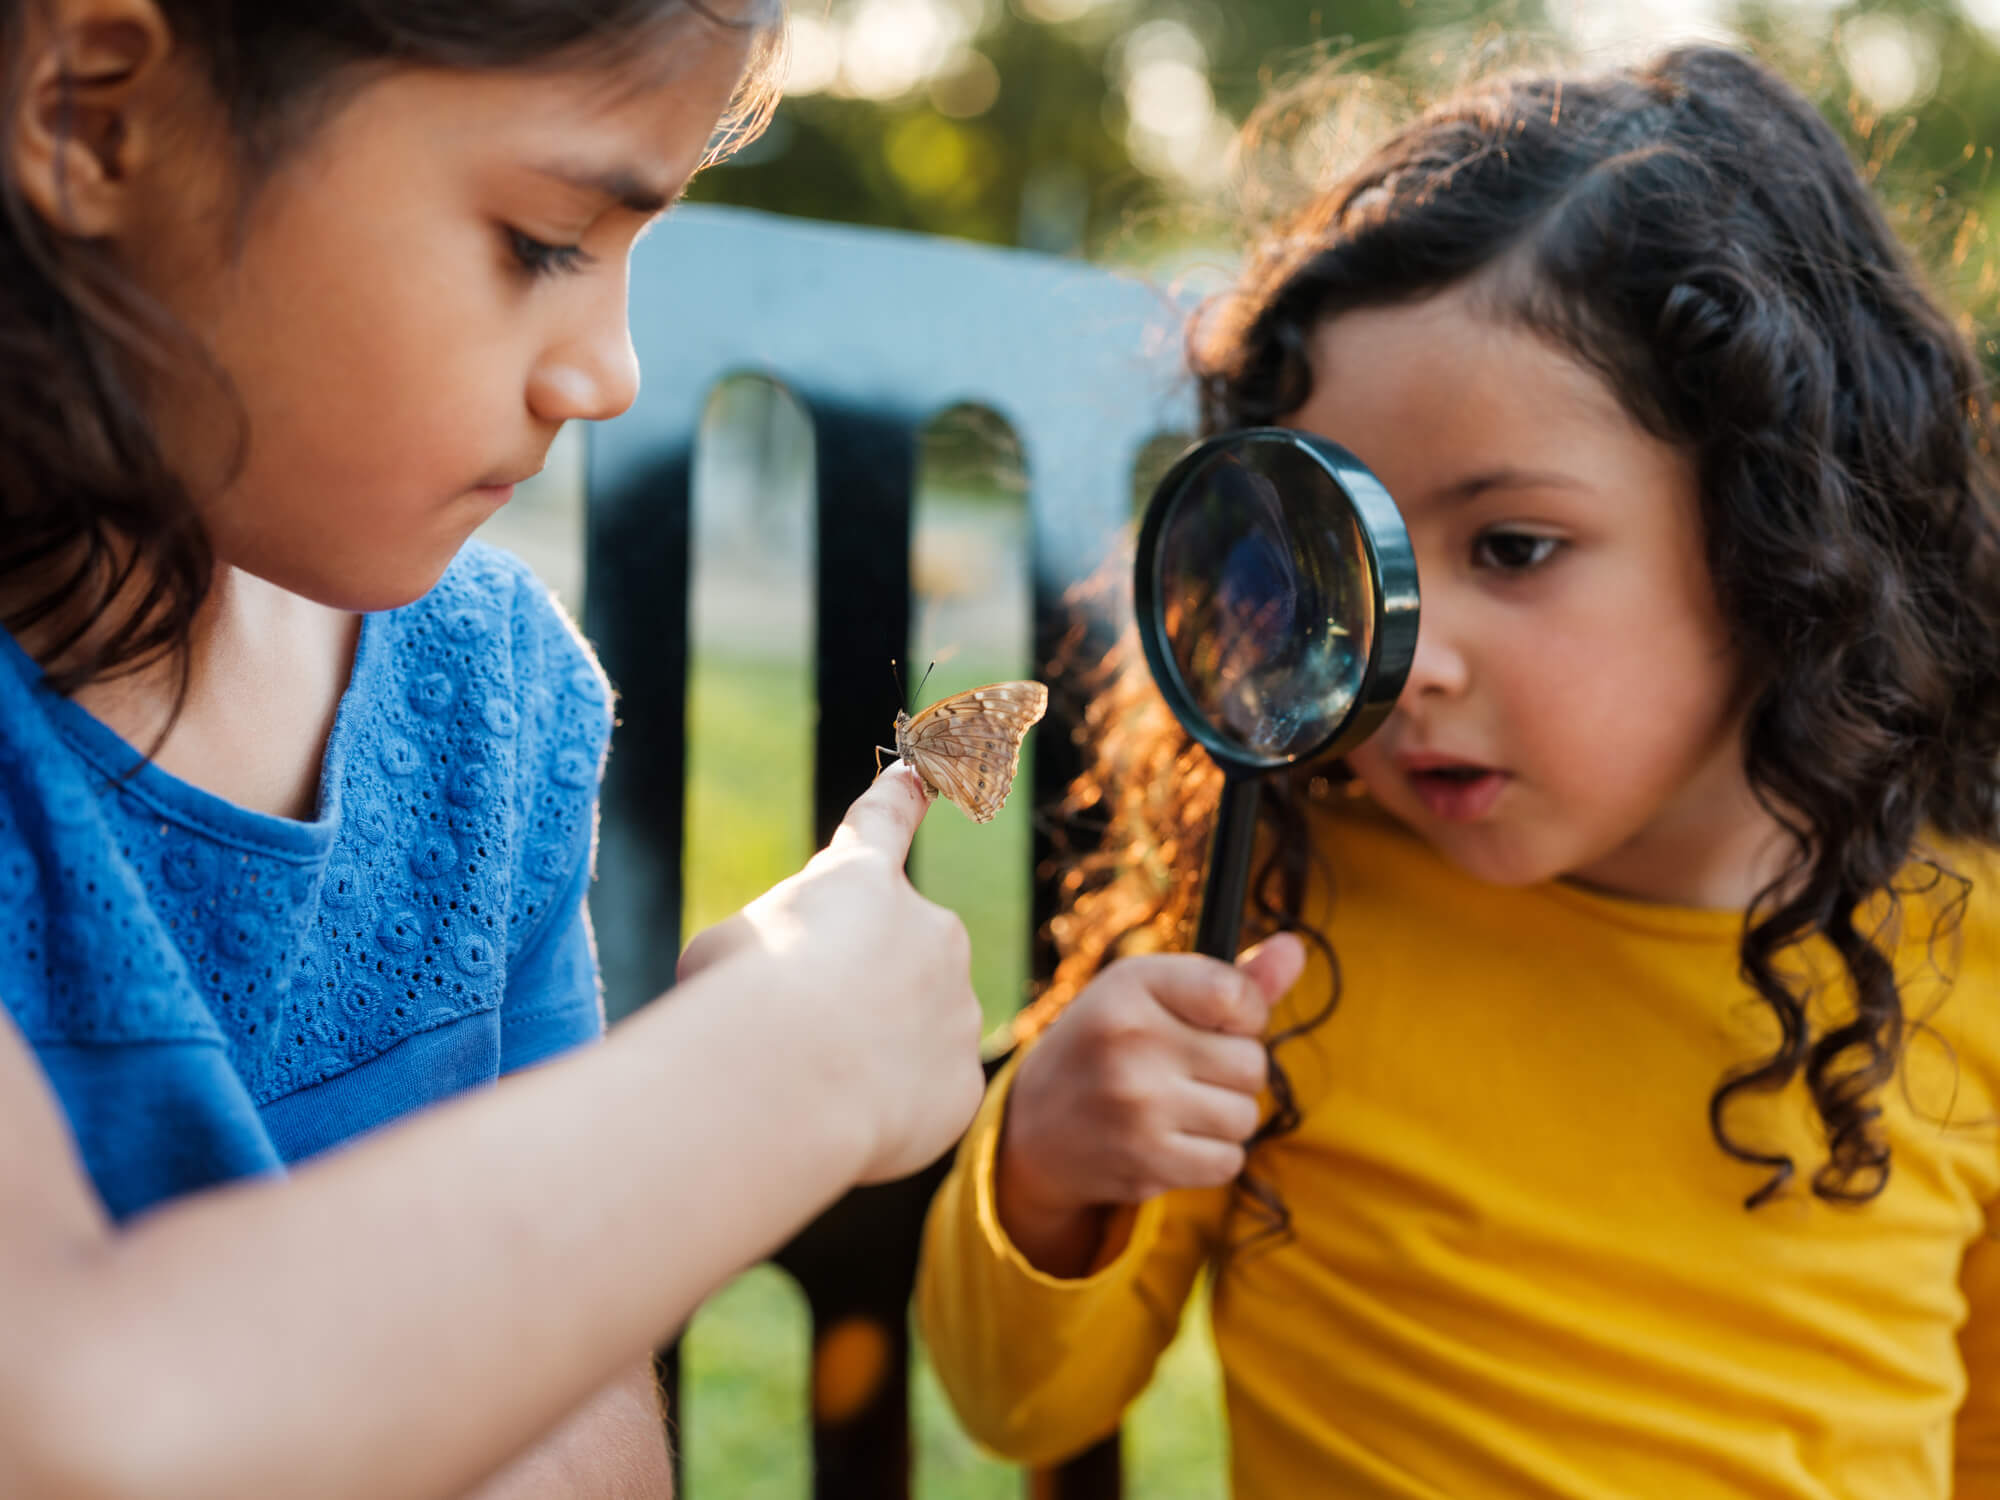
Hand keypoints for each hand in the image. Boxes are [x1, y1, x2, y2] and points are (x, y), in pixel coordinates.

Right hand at [677, 763, 984, 1183]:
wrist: (789, 1078)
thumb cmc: (736, 999)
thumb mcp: (725, 950)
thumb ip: (770, 954)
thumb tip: (783, 998)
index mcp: (860, 878)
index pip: (884, 821)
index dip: (901, 798)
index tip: (924, 774)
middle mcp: (928, 929)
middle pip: (891, 960)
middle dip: (853, 994)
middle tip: (794, 1033)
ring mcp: (956, 1004)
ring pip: (911, 1032)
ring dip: (868, 1054)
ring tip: (810, 1082)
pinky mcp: (962, 1077)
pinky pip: (921, 1095)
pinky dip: (883, 1111)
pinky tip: (840, 1117)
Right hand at [995, 937, 1304, 1270]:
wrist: (1033, 1127)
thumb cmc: (1109, 1046)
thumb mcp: (1152, 995)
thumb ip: (1231, 979)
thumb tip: (1295, 947)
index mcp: (1132, 983)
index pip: (1238, 997)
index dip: (1243, 1016)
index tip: (1212, 1023)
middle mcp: (1131, 1039)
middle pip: (1252, 1063)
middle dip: (1231, 1071)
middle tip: (1182, 1070)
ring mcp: (1138, 1105)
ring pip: (1246, 1116)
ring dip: (1223, 1117)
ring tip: (1175, 1107)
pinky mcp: (1145, 1161)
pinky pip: (1229, 1161)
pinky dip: (1211, 1156)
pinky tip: (1170, 1140)